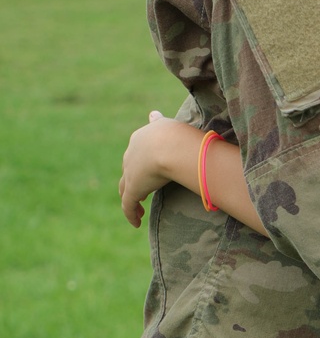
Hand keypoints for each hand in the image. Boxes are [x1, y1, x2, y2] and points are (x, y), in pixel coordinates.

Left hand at [119, 110, 179, 226]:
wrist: (170, 146)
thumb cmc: (176, 135)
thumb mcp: (168, 124)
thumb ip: (160, 122)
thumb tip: (153, 114)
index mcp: (140, 139)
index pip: (136, 152)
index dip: (140, 161)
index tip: (147, 169)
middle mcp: (131, 155)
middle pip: (128, 169)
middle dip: (133, 179)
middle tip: (142, 191)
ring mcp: (130, 173)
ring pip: (125, 188)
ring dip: (131, 198)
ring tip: (139, 209)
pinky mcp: (133, 189)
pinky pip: (128, 205)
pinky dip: (131, 215)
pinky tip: (137, 223)